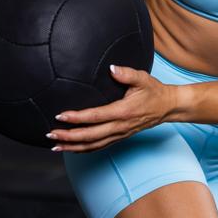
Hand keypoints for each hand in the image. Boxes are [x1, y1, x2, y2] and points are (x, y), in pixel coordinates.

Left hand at [48, 65, 177, 152]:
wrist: (167, 107)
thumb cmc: (154, 91)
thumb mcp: (143, 78)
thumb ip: (127, 73)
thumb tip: (111, 68)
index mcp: (123, 112)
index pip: (95, 117)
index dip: (77, 118)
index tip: (61, 115)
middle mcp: (120, 127)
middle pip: (90, 136)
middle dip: (68, 137)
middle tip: (50, 134)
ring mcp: (119, 134)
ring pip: (93, 145)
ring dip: (73, 147)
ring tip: (55, 146)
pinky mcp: (119, 137)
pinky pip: (99, 147)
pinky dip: (83, 149)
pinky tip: (71, 149)